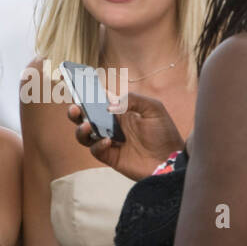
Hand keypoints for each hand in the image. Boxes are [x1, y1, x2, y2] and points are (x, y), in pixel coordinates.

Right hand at [67, 91, 184, 180]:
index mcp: (120, 111)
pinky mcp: (111, 157)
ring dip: (81, 129)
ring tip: (87, 126)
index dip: (86, 93)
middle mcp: (111, 125)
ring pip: (85, 134)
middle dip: (76, 111)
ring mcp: (109, 141)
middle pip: (85, 117)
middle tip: (75, 108)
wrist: (171, 160)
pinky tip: (108, 141)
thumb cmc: (164, 133)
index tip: (76, 85)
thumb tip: (109, 105)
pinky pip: (95, 150)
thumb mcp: (153, 109)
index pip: (98, 99)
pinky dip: (97, 145)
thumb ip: (132, 100)